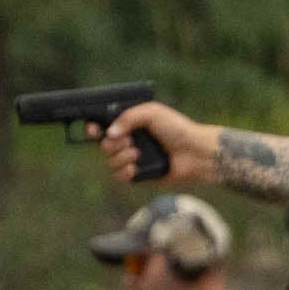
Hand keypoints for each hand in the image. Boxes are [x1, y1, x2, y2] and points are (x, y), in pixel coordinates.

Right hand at [96, 102, 217, 184]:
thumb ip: (129, 116)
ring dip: (121, 157)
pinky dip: (124, 172)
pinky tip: (135, 167)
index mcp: (131, 124)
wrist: (194, 152)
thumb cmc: (177, 129)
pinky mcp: (138, 174)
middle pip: (103, 145)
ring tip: (137, 153)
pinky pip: (119, 176)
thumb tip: (110, 133)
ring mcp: (133, 158)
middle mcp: (129, 141)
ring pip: (110, 161)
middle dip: (112, 144)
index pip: (103, 126)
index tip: (95, 130)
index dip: (94, 128)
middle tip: (129, 140)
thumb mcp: (152, 113)